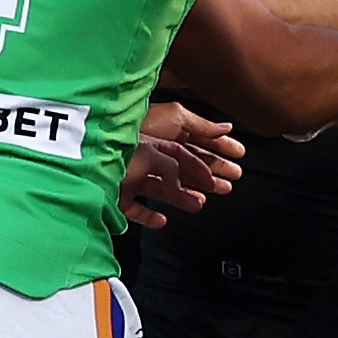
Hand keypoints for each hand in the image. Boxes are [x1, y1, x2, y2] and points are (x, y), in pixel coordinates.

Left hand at [122, 102, 243, 224]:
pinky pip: (136, 207)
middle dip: (208, 176)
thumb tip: (225, 128)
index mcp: (163, 135)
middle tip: (229, 184)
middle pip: (184, 168)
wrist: (99, 149)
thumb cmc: (137, 128)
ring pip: (164, 188)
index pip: (196, 144)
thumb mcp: (175, 118)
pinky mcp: (118, 194)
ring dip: (184, 197)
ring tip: (200, 203)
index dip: (218, 151)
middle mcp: (149, 153)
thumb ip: (201, 125)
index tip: (238, 159)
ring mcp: (134, 174)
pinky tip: (162, 219)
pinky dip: (150, 215)